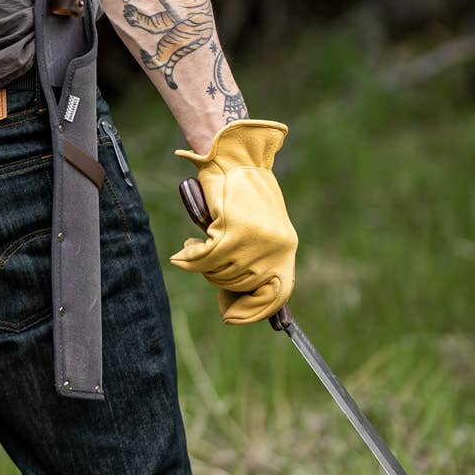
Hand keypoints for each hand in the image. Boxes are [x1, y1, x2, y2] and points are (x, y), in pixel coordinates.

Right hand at [170, 120, 297, 324]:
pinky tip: (188, 247)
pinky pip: (205, 259)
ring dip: (202, 264)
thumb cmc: (241, 191)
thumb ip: (254, 258)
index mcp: (286, 248)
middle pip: (240, 284)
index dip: (254, 312)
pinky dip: (191, 257)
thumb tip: (236, 299)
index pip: (277, 295)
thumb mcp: (257, 227)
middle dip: (217, 277)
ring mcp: (256, 240)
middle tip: (204, 261)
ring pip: (220, 272)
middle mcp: (276, 247)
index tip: (232, 318)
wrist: (232, 156)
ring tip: (196, 248)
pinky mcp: (233, 231)